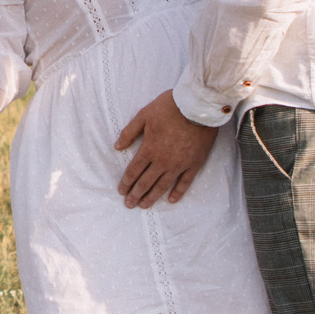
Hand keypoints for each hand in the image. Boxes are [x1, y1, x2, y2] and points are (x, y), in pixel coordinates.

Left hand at [114, 91, 220, 206]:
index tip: (121, 191)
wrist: (197, 107)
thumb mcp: (144, 115)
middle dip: (136, 194)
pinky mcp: (194, 164)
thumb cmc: (170, 108)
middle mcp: (162, 161)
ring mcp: (179, 164)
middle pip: (146, 182)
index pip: (134, 171)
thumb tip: (117, 147)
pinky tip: (171, 200)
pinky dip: (178, 193)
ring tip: (144, 206)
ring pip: (163, 186)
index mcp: (149, 149)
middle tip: (129, 204)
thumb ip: (129, 132)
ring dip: (152, 197)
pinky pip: (185, 182)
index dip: (126, 182)